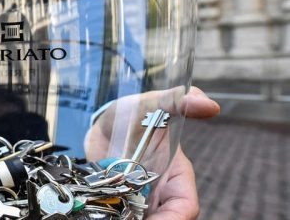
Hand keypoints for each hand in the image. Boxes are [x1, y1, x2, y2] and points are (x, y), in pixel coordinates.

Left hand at [86, 86, 218, 219]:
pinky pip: (118, 214)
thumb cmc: (134, 113)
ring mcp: (138, 198)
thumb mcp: (152, 103)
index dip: (174, 218)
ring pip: (140, 218)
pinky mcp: (118, 200)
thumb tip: (209, 104)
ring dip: (127, 219)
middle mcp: (160, 191)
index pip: (185, 205)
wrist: (105, 122)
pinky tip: (98, 212)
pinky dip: (110, 215)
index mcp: (177, 174)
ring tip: (108, 216)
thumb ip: (177, 101)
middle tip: (124, 218)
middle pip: (164, 219)